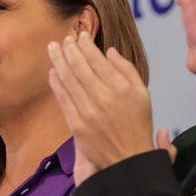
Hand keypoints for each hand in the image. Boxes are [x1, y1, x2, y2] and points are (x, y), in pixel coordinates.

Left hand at [48, 32, 154, 176]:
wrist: (128, 159)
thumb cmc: (138, 124)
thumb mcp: (142, 94)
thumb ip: (127, 70)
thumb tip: (109, 52)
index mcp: (121, 88)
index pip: (97, 60)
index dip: (85, 45)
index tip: (80, 36)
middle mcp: (103, 98)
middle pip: (79, 67)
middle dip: (69, 50)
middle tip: (63, 39)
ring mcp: (87, 112)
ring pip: (68, 80)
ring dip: (58, 62)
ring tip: (52, 49)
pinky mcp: (76, 124)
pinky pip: (63, 99)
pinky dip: (56, 83)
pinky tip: (53, 72)